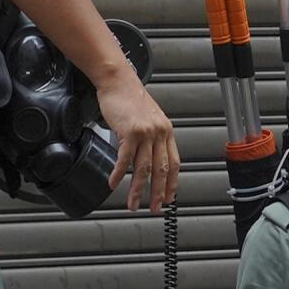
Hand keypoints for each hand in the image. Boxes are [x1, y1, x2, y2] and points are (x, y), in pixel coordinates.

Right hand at [96, 75, 179, 211]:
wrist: (118, 80)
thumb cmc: (130, 97)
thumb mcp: (149, 118)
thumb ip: (152, 137)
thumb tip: (148, 156)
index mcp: (166, 132)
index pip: (174, 163)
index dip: (172, 183)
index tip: (169, 198)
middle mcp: (159, 133)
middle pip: (161, 170)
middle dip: (158, 193)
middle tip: (155, 208)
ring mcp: (145, 133)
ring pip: (143, 168)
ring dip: (138, 189)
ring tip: (133, 203)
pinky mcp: (130, 132)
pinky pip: (125, 158)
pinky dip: (118, 173)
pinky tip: (114, 183)